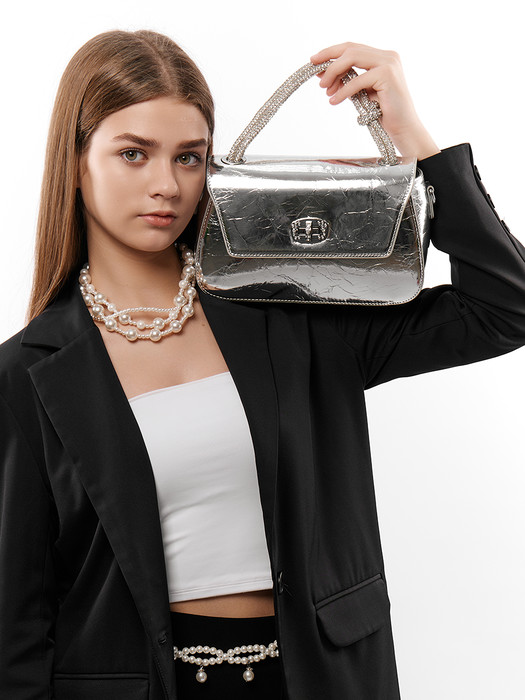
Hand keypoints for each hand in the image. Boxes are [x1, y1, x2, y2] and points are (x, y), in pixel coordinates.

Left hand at [310, 42, 439, 159]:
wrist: (403, 128)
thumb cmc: (383, 114)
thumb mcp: (361, 93)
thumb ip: (347, 81)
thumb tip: (323, 75)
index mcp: (382, 57)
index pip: (352, 48)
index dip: (331, 52)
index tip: (314, 60)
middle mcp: (387, 56)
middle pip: (351, 49)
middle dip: (329, 58)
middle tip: (315, 72)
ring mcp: (389, 63)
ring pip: (352, 58)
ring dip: (334, 72)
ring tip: (324, 88)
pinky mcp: (387, 76)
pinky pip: (357, 80)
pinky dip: (343, 91)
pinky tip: (334, 100)